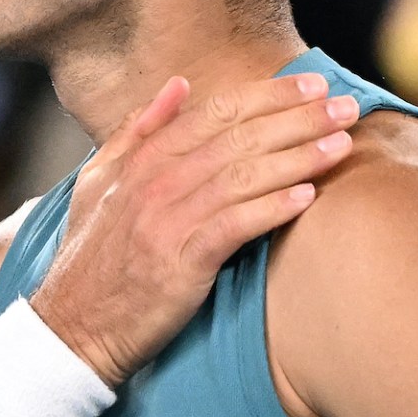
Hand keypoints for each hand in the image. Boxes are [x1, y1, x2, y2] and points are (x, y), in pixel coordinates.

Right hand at [32, 74, 354, 382]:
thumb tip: (177, 86)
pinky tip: (308, 196)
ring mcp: (166, 222)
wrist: (70, 330)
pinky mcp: (179, 265)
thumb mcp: (98, 184)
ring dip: (297, 157)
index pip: (214, 113)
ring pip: (242, 176)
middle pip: (237, 138)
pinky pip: (234, 226)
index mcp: (140, 161)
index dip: (267, 95)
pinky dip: (272, 208)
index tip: (313, 85)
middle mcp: (154, 184)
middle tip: (347, 106)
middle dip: (297, 118)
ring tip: (342, 145)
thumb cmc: (93, 261)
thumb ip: (137, 132)